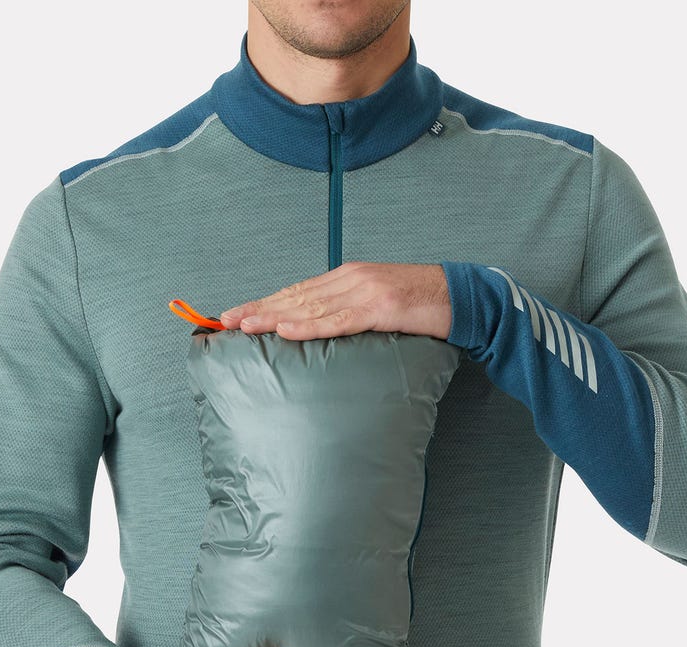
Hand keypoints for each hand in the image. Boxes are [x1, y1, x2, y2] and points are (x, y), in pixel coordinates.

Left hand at [218, 261, 452, 340]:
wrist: (461, 295)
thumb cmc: (421, 304)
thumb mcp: (379, 304)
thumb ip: (350, 311)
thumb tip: (321, 329)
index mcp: (347, 277)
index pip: (297, 291)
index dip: (265, 302)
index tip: (237, 314)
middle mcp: (349, 279)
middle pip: (294, 295)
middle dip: (258, 308)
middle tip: (225, 321)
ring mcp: (364, 291)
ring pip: (309, 306)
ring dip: (273, 316)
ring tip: (244, 326)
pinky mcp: (380, 307)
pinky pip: (338, 320)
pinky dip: (309, 326)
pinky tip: (285, 329)